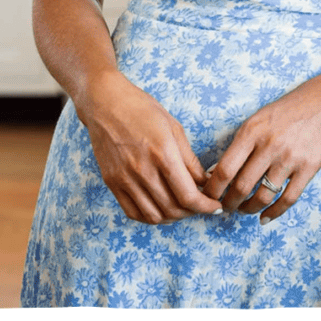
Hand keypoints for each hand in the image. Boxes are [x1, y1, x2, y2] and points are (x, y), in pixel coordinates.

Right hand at [79, 71, 222, 223]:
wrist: (105, 103)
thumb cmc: (142, 110)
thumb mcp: (174, 127)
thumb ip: (190, 159)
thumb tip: (205, 182)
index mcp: (163, 152)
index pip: (188, 195)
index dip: (205, 207)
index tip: (215, 207)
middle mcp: (143, 170)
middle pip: (172, 209)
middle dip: (192, 212)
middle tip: (201, 206)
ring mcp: (125, 179)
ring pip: (154, 216)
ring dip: (172, 217)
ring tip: (182, 208)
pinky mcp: (112, 183)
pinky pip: (133, 212)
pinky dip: (150, 217)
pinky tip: (160, 208)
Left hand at [203, 73, 320, 222]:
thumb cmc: (284, 112)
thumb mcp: (256, 120)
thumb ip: (238, 145)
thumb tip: (215, 172)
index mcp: (252, 131)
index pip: (225, 169)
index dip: (213, 189)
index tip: (208, 197)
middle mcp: (270, 145)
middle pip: (241, 186)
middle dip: (229, 203)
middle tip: (225, 207)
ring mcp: (290, 158)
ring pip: (263, 196)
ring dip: (249, 209)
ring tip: (244, 210)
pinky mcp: (308, 168)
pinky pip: (287, 199)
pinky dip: (273, 213)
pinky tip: (265, 217)